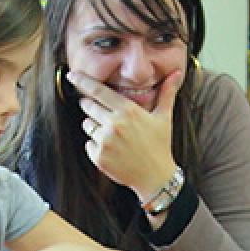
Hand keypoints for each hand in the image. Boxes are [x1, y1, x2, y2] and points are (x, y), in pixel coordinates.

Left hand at [67, 67, 182, 200]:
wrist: (155, 176)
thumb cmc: (159, 145)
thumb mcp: (163, 117)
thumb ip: (166, 93)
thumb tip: (176, 73)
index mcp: (127, 111)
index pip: (98, 91)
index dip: (83, 81)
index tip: (73, 75)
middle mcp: (114, 124)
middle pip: (88, 106)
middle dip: (90, 106)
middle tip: (104, 114)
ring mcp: (105, 141)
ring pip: (86, 124)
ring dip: (94, 126)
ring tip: (112, 135)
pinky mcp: (99, 157)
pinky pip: (88, 144)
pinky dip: (96, 146)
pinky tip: (112, 149)